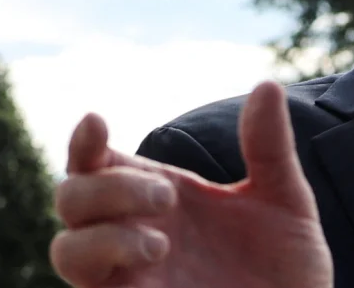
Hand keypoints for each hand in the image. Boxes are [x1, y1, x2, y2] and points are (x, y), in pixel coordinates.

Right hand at [50, 81, 332, 287]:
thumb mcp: (285, 199)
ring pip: (67, 251)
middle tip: (168, 197)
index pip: (97, 163)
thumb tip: (267, 85)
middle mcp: (134, 234)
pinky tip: (157, 274)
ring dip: (101, 239)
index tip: (97, 122)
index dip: (84, 142)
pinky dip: (111, 277)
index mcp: (160, 197)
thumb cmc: (286, 265)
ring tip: (160, 245)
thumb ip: (270, 147)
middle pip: (72, 199)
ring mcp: (131, 279)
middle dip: (109, 189)